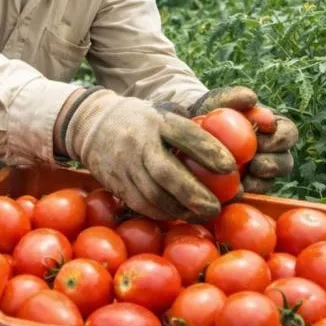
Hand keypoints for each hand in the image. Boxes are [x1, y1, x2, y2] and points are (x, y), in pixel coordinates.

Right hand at [56, 88, 237, 220]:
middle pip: (167, 172)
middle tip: (217, 206)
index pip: (184, 135)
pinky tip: (179, 215)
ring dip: (180, 209)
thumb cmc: (140, 119)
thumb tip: (234, 132)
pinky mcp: (115, 183)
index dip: (208, 151)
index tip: (231, 167)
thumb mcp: (162, 110)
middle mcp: (139, 143)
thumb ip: (189, 123)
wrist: (91, 125)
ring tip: (202, 214)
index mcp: (156, 121)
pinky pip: (141, 204)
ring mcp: (124, 165)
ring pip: (153, 195)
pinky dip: (162, 213)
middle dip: (194, 193)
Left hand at [188, 86, 298, 193]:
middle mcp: (271, 153)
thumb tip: (251, 98)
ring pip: (270, 182)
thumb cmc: (208, 113)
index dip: (281, 137)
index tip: (264, 135)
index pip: (288, 133)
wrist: (188, 133)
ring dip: (260, 182)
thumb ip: (233, 97)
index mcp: (272, 129)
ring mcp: (258, 174)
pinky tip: (230, 191)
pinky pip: (249, 196)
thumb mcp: (217, 101)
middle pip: (285, 162)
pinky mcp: (243, 189)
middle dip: (273, 164)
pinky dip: (242, 193)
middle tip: (255, 163)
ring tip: (244, 178)